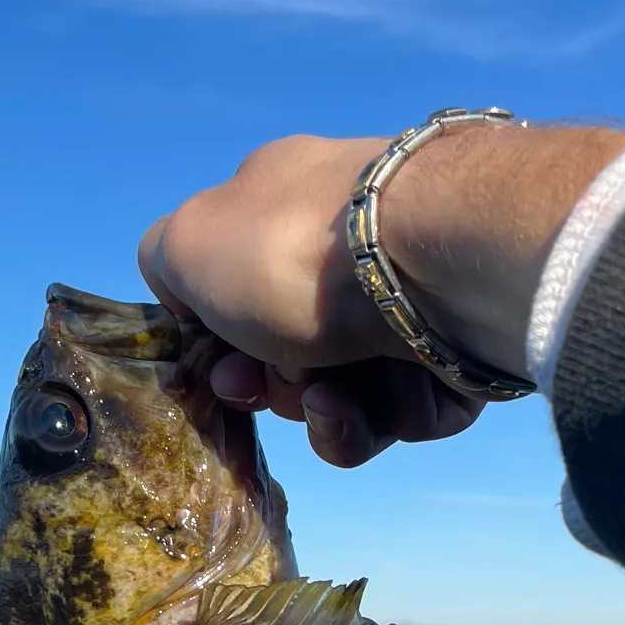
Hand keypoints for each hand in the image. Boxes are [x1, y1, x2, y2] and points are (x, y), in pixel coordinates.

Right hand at [138, 122, 624, 466]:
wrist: (429, 263)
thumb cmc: (292, 250)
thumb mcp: (186, 243)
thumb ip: (165, 265)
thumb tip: (193, 300)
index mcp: (286, 206)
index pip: (241, 286)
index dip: (219, 340)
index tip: (214, 368)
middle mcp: (351, 249)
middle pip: (294, 351)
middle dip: (275, 384)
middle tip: (273, 383)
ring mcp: (410, 300)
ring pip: (349, 392)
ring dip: (325, 412)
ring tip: (331, 397)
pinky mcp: (459, 352)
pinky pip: (403, 411)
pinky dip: (380, 418)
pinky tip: (373, 401)